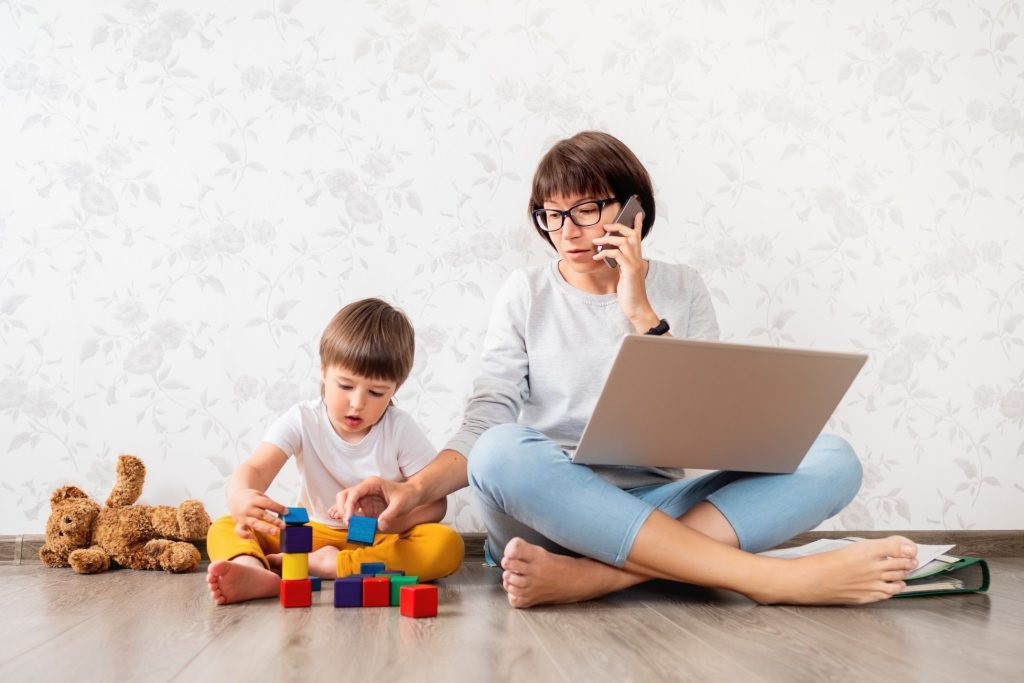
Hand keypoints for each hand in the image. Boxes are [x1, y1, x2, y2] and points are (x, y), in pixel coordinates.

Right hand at [227, 488, 286, 538]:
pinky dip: (245, 535)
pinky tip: (252, 537)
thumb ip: (270, 504)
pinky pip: (240, 531)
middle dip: (273, 520)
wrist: (236, 497)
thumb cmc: (252, 498)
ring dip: (265, 528)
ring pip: (254, 523)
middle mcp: (249, 508)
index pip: (267, 503)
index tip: (286, 511)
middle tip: (283, 525)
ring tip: (274, 532)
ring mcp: (243, 517)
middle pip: (262, 514)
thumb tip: (284, 512)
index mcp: (255, 500)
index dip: (277, 507)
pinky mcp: (239, 523)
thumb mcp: (260, 496)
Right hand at [338, 476, 419, 532]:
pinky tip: (350, 527)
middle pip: (344, 496)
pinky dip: (349, 519)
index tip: (349, 519)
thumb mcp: (401, 505)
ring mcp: (364, 498)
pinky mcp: (366, 507)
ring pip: (346, 504)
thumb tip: (379, 526)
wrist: (413, 496)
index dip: (349, 506)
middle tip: (347, 523)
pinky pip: (353, 513)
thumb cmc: (408, 496)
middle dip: (342, 508)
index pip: (354, 493)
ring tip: (348, 526)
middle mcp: (365, 489)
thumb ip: (390, 515)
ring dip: (344, 515)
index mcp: (372, 484)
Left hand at [592, 211, 659, 331]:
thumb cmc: (630, 292)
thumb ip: (622, 263)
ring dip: (608, 240)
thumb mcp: (625, 275)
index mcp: (637, 258)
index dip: (637, 225)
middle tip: (606, 227)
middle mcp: (638, 258)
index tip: (636, 213)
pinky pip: (617, 255)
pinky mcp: (630, 270)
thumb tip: (612, 254)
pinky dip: (605, 253)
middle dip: (618, 227)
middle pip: (631, 235)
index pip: (638, 237)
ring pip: (623, 242)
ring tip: (596, 242)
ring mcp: (635, 264)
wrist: (637, 308)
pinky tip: (597, 257)